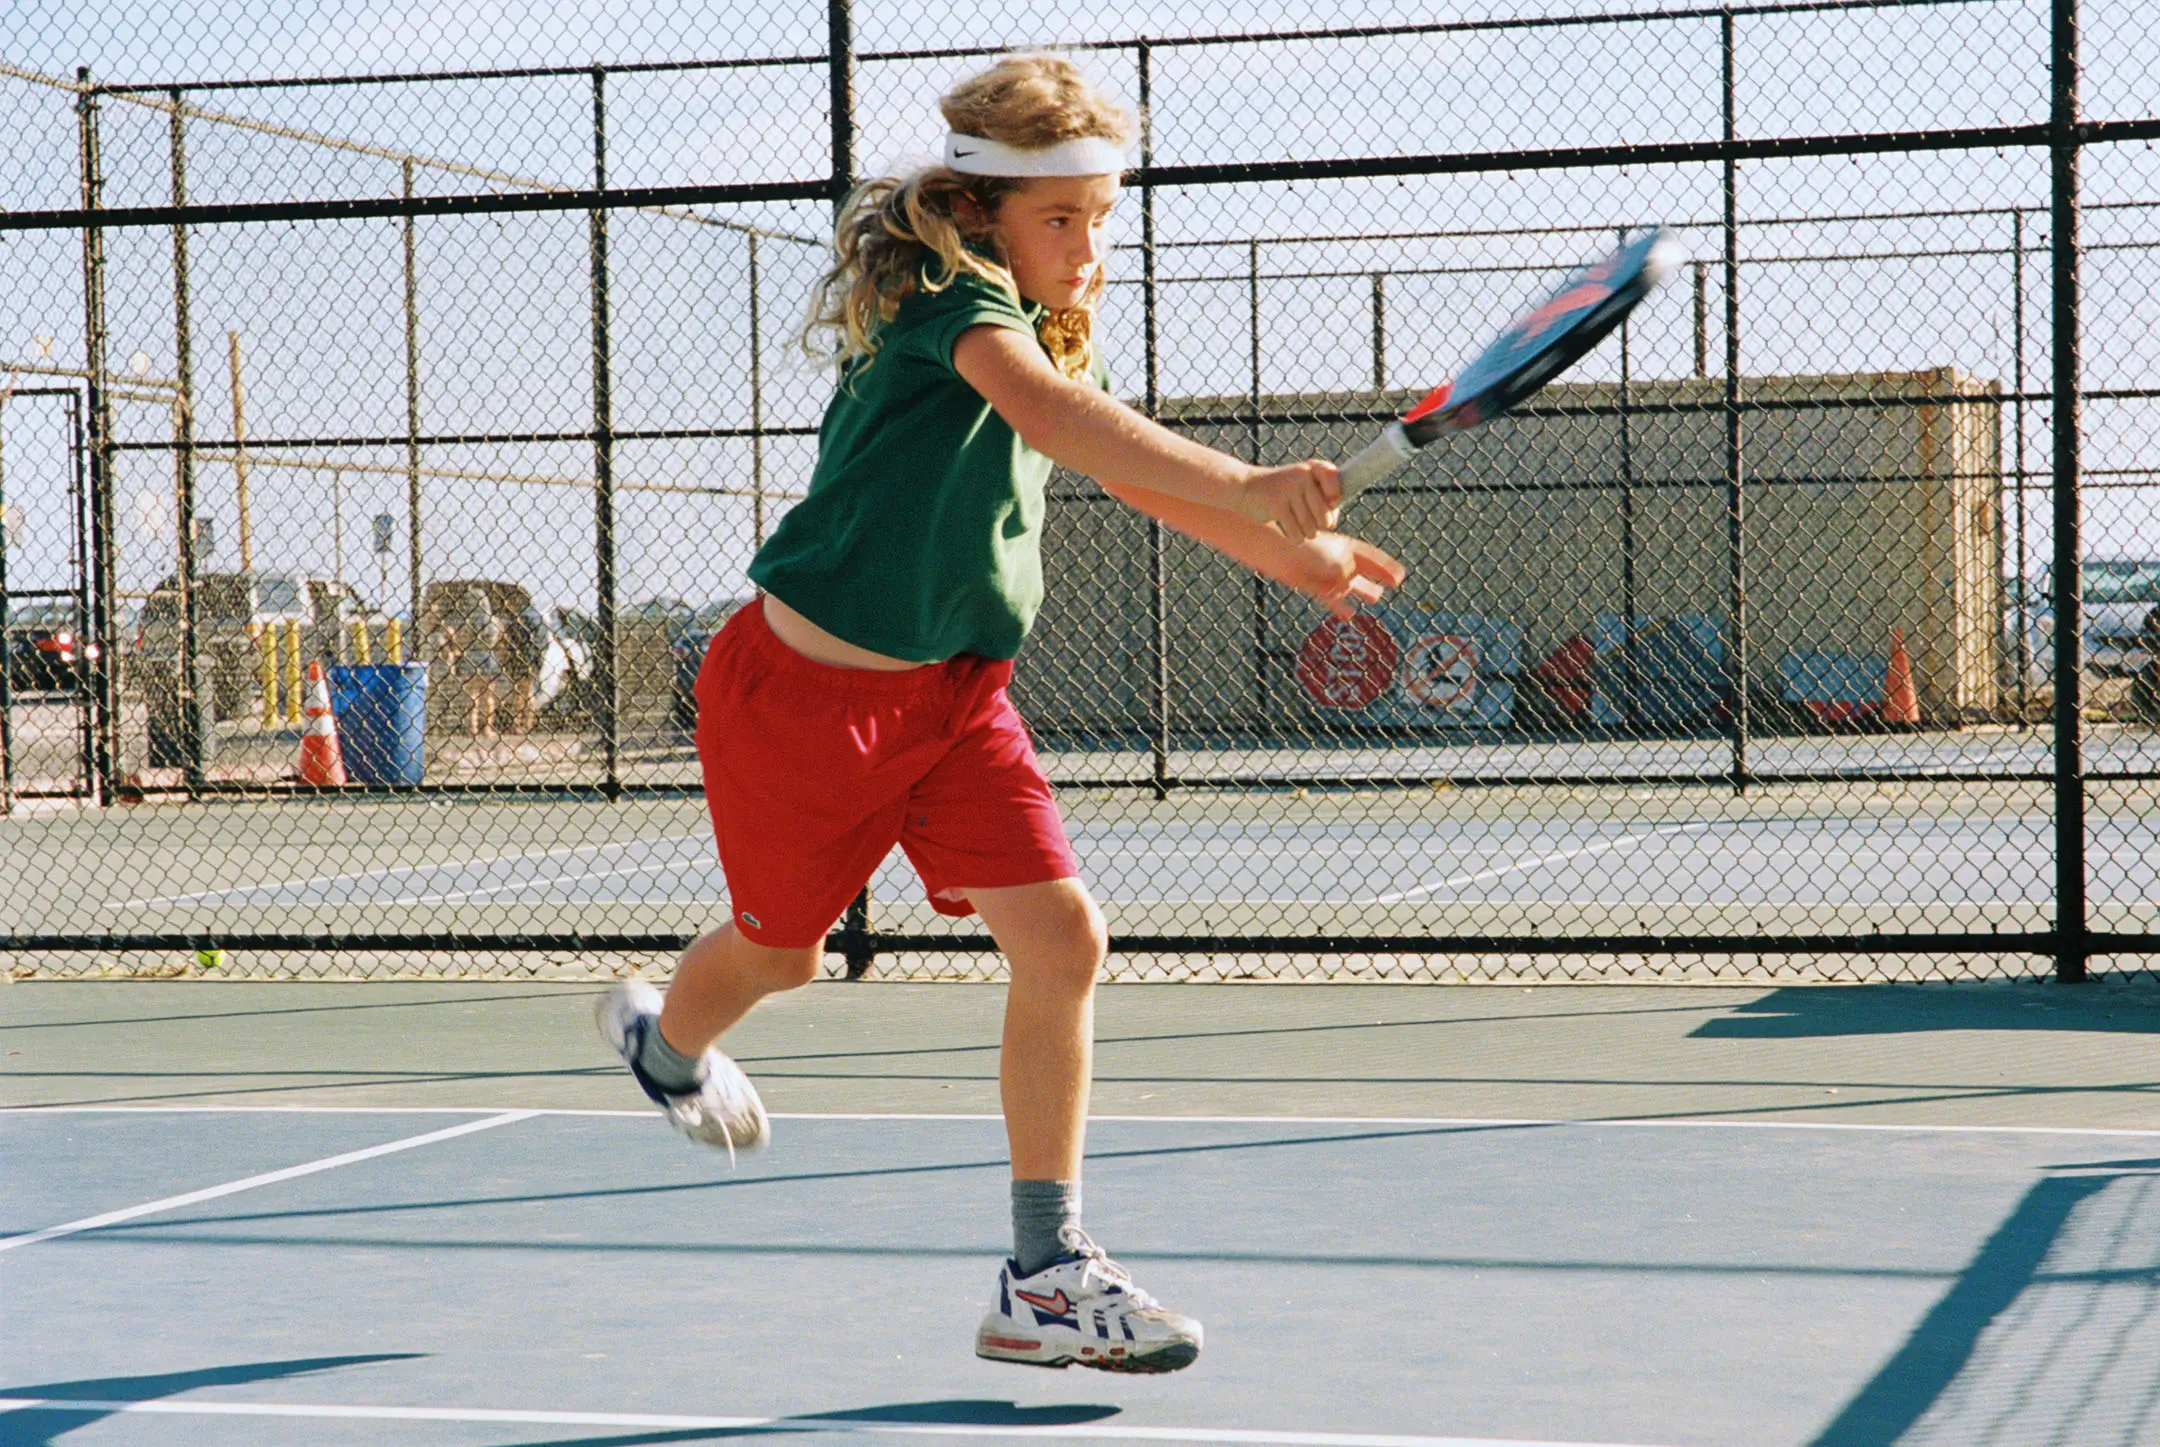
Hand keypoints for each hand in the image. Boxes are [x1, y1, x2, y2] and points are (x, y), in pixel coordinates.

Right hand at [1238, 460, 1340, 540]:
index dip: (1334, 501)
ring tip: (1294, 524)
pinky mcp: (1277, 506)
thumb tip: (1333, 521)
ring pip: (1311, 529)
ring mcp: (1289, 490)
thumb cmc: (1280, 491)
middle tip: (1307, 521)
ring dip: (1304, 534)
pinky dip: (1293, 538)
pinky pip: (1296, 534)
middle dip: (1318, 527)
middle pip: (1325, 518)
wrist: (1245, 486)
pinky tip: (1286, 529)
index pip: (1336, 485)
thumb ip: (1322, 498)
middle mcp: (1302, 476)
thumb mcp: (1302, 486)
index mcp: (1312, 468)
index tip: (1328, 504)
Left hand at [1281, 533, 1407, 618]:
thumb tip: (1349, 585)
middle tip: (1395, 583)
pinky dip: (1339, 606)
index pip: (1371, 558)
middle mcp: (1336, 559)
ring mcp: (1324, 572)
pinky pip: (1329, 598)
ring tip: (1376, 597)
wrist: (1272, 546)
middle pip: (1363, 568)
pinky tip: (1349, 615)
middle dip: (1378, 576)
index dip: (1386, 567)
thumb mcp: (1330, 557)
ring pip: (1348, 584)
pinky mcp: (1310, 584)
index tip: (1401, 576)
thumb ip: (1344, 571)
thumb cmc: (1301, 546)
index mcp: (1343, 547)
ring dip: (1362, 590)